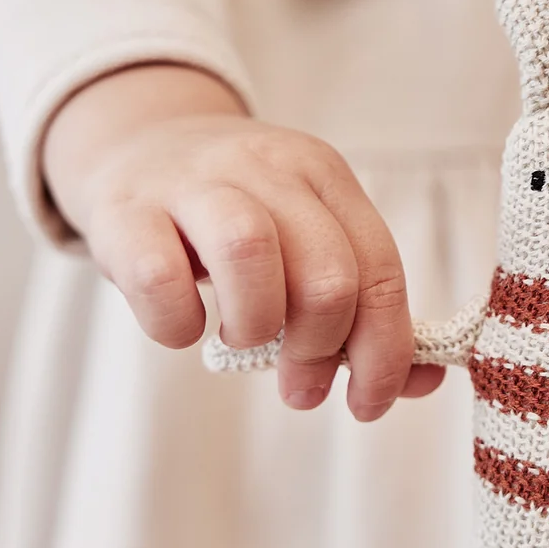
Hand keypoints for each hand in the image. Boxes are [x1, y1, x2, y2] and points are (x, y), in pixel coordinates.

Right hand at [44, 64, 442, 419]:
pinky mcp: (125, 209)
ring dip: (257, 327)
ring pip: (250, 253)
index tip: (365, 404)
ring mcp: (193, 181)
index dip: (384, 354)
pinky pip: (161, 279)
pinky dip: (179, 324)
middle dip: (322, 351)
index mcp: (326, 177)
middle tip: (300, 387)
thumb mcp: (308, 244)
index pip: (380, 272)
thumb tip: (423, 382)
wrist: (136, 144)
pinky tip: (185, 326)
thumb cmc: (238, 221)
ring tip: (244, 341)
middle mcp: (268, 167)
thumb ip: (365, 312)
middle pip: (327, 274)